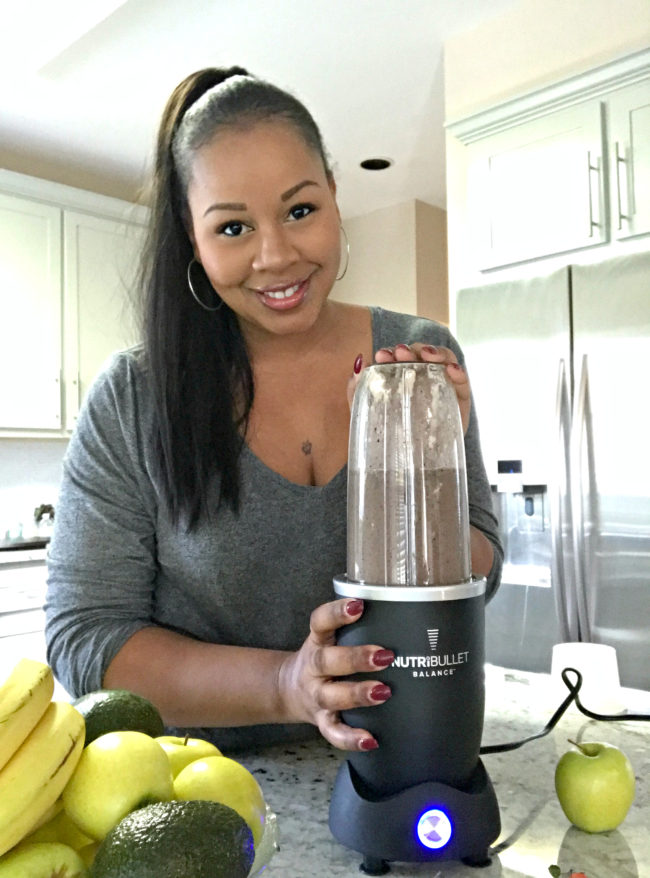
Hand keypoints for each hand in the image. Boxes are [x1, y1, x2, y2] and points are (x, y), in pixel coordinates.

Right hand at [277, 598, 393, 750]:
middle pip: (326, 661)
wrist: (288, 689)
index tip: (358, 605)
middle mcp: (313, 667)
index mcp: (317, 641)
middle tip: (384, 656)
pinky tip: (370, 740)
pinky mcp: (321, 720)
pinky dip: (350, 739)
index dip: (336, 612)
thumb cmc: (324, 658)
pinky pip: (333, 732)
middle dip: (355, 658)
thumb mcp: (330, 638)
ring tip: (383, 692)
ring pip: (331, 697)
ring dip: (357, 694)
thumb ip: (359, 628)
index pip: (320, 621)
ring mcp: (316, 695)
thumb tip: (409, 614)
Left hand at [348, 345, 470, 432]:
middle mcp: (423, 379)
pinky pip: (463, 382)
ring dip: (436, 352)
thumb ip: (357, 391)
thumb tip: (358, 365)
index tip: (382, 355)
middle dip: (410, 350)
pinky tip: (451, 370)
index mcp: (401, 379)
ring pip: (444, 361)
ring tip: (427, 355)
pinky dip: (459, 371)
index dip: (391, 353)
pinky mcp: (459, 401)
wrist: (408, 470)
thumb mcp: (366, 415)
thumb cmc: (386, 440)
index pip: (399, 358)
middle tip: (400, 353)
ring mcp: (442, 388)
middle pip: (421, 355)